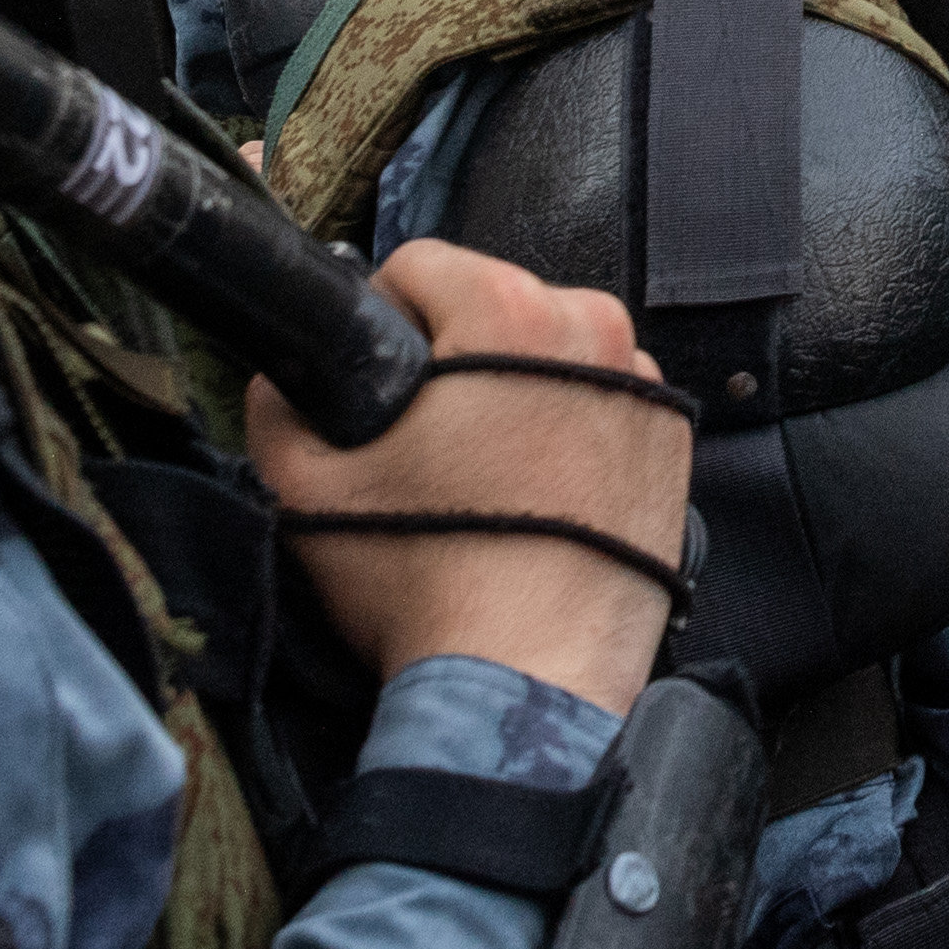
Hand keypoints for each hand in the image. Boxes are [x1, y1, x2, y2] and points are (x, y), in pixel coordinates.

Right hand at [256, 241, 692, 707]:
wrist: (523, 682)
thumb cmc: (421, 582)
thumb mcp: (306, 489)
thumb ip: (275, 406)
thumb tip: (280, 378)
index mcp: (510, 311)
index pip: (420, 266)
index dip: (378, 320)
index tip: (372, 385)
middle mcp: (595, 326)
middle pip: (493, 303)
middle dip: (451, 356)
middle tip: (422, 440)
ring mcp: (645, 387)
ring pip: (553, 351)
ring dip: (515, 389)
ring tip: (479, 473)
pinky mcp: (673, 443)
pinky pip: (604, 402)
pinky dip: (571, 428)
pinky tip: (535, 494)